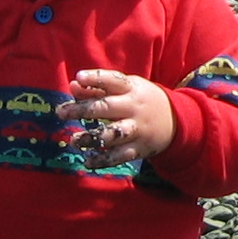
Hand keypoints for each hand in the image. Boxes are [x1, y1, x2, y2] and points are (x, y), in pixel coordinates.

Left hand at [57, 69, 175, 165]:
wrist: (176, 121)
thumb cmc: (141, 101)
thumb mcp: (125, 89)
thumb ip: (98, 88)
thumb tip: (72, 85)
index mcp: (132, 88)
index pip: (113, 80)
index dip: (96, 78)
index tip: (78, 77)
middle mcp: (134, 108)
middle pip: (107, 108)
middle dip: (82, 110)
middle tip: (61, 112)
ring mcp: (137, 129)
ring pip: (113, 134)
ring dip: (92, 138)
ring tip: (74, 140)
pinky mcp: (139, 149)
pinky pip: (119, 157)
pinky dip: (103, 160)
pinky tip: (87, 161)